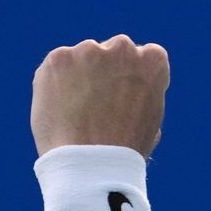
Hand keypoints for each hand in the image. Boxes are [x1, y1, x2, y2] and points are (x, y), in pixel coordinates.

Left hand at [31, 34, 169, 157]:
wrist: (90, 162)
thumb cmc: (124, 150)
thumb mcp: (149, 119)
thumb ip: (140, 93)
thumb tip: (126, 88)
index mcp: (153, 62)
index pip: (146, 55)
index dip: (134, 78)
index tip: (127, 97)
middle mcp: (123, 48)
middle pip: (113, 51)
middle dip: (107, 71)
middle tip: (99, 106)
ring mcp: (89, 50)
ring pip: (83, 58)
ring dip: (80, 76)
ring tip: (79, 113)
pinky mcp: (58, 58)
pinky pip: (58, 67)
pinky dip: (57, 84)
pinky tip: (63, 110)